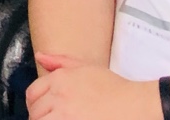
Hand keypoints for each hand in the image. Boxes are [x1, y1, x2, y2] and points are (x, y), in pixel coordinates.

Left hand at [27, 53, 160, 119]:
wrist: (137, 105)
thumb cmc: (114, 88)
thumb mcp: (86, 67)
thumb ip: (59, 61)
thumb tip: (39, 56)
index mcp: (59, 80)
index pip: (32, 94)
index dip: (35, 103)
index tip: (42, 110)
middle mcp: (59, 97)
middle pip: (35, 112)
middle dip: (40, 116)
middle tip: (52, 117)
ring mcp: (66, 115)